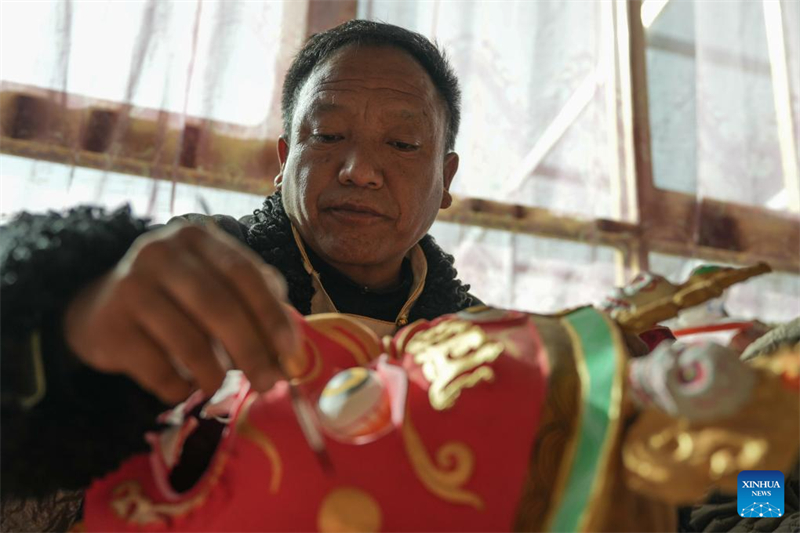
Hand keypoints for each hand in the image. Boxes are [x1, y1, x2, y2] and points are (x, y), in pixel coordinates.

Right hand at [63, 221, 299, 403]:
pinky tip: (185, 387)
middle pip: (220, 308)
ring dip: (216, 374)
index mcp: (197, 238)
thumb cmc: (178, 299)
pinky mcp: (110, 327)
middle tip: (270, 384)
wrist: (102, 308)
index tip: (291, 352)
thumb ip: (258, 307)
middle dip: (252, 352)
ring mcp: (131, 287)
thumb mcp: (217, 285)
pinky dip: (180, 387)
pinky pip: (158, 370)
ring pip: (190, 342)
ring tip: (221, 386)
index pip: (245, 273)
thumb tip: (292, 355)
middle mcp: (161, 253)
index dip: (272, 315)